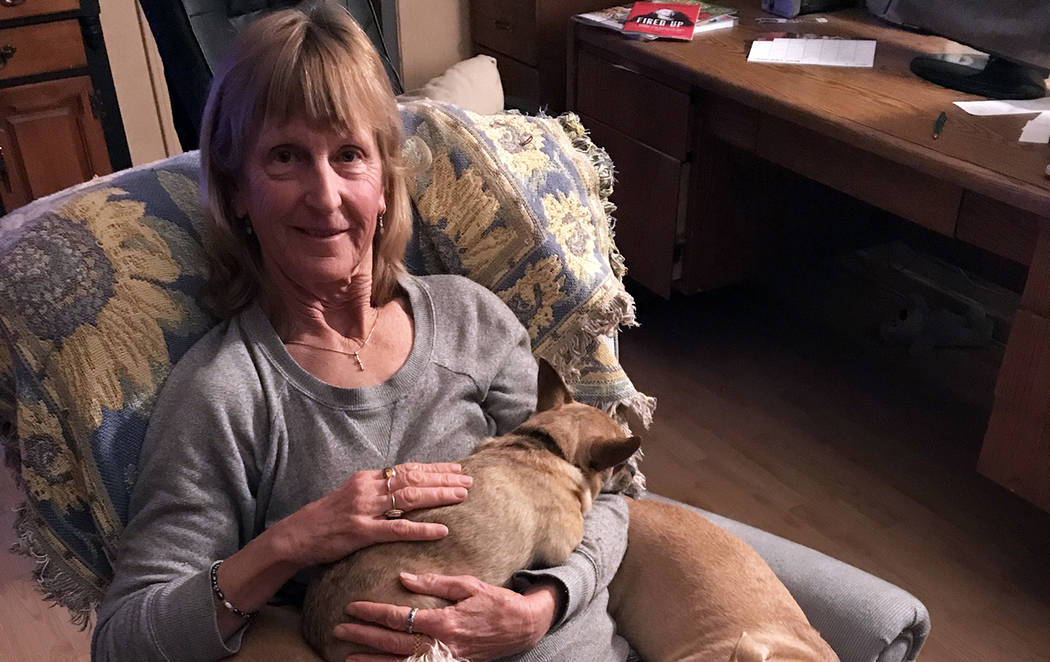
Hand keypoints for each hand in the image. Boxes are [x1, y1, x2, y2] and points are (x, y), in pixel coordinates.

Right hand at [272, 463, 472, 567]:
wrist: (294, 536)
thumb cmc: (325, 519)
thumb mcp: (351, 496)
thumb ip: (375, 492)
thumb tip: (402, 488)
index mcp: (367, 478)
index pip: (407, 469)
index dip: (434, 468)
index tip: (456, 468)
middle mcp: (368, 489)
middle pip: (413, 479)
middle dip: (443, 478)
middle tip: (468, 480)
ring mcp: (365, 510)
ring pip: (410, 498)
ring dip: (439, 496)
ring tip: (462, 496)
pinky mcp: (361, 532)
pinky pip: (397, 529)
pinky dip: (422, 528)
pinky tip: (442, 530)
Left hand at [336, 572, 558, 661]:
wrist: (522, 628)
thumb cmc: (496, 602)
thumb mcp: (468, 585)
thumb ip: (434, 583)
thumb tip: (402, 577)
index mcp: (443, 622)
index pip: (399, 619)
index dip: (373, 613)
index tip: (352, 606)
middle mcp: (441, 646)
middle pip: (393, 643)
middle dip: (364, 636)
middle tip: (339, 629)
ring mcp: (445, 660)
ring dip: (372, 661)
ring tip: (347, 657)